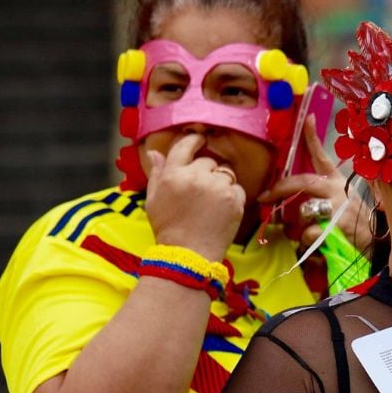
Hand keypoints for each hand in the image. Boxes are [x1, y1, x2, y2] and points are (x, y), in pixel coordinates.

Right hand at [146, 134, 244, 260]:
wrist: (189, 254)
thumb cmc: (168, 227)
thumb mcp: (154, 199)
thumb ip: (157, 173)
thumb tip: (155, 152)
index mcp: (174, 175)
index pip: (186, 146)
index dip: (195, 139)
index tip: (201, 139)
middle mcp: (196, 177)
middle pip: (209, 161)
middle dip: (206, 171)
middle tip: (200, 191)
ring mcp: (218, 188)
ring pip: (225, 173)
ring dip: (220, 182)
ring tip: (210, 203)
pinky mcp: (235, 200)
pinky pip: (237, 188)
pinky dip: (232, 196)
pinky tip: (220, 210)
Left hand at [261, 116, 370, 251]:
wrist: (376, 245)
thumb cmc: (354, 225)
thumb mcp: (340, 204)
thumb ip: (317, 199)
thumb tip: (288, 205)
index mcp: (337, 182)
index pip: (322, 157)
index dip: (313, 137)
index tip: (307, 117)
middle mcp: (337, 190)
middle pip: (301, 181)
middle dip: (279, 189)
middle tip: (265, 196)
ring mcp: (337, 207)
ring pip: (302, 210)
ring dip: (297, 226)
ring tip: (305, 234)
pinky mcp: (336, 225)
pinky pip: (308, 233)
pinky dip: (306, 242)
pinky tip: (316, 246)